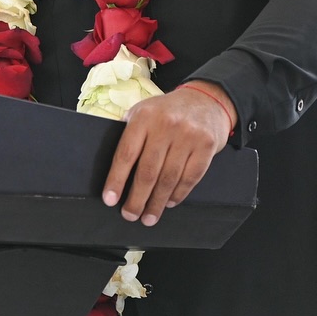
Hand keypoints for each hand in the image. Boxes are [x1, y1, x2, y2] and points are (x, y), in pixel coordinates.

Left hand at [102, 82, 234, 225]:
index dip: (116, 179)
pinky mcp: (206, 145)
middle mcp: (166, 125)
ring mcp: (188, 135)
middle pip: (148, 171)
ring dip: (157, 203)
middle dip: (137, 198)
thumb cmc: (167, 110)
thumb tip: (109, 163)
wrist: (206, 99)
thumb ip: (129, 131)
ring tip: (149, 216)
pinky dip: (178, 194)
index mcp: (144, 116)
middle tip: (130, 215)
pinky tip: (169, 202)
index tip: (110, 199)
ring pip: (169, 178)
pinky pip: (190, 177)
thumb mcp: (143, 111)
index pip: (126, 154)